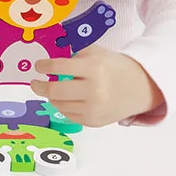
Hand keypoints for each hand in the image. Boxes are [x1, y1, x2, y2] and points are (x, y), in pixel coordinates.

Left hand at [30, 44, 164, 126]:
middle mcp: (93, 90)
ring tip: (56, 90)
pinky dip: (64, 106)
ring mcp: (93, 109)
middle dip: (39, 87)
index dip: (44, 66)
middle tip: (35, 83)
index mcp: (94, 68)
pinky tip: (69, 99)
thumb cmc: (115, 67)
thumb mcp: (97, 53)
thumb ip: (74, 56)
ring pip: (59, 105)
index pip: (59, 68)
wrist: (141, 88)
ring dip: (53, 97)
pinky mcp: (93, 122)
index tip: (38, 66)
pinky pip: (68, 115)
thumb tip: (50, 66)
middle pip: (54, 91)